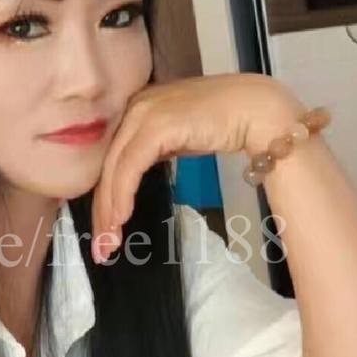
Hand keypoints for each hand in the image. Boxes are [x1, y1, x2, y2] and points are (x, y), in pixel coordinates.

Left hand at [90, 72, 300, 262]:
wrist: (256, 110)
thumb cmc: (222, 125)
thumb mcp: (176, 140)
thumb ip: (151, 152)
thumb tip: (129, 181)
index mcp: (135, 109)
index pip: (110, 159)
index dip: (103, 197)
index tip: (103, 231)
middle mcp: (133, 108)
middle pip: (107, 167)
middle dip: (101, 211)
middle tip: (101, 248)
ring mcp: (143, 114)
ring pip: (115, 170)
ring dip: (109, 211)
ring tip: (110, 243)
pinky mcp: (156, 126)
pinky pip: (130, 167)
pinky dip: (123, 195)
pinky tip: (122, 218)